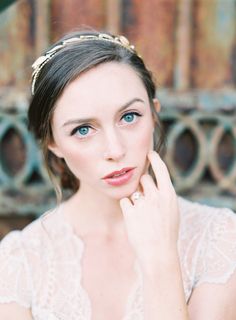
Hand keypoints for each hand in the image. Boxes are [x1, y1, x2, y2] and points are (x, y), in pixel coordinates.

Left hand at [119, 151, 179, 268]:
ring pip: (134, 189)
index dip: (155, 159)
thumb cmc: (166, 232)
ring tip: (142, 213)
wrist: (158, 253)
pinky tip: (134, 219)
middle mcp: (156, 196)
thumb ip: (163, 195)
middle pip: (144, 178)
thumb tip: (154, 182)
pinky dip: (127, 208)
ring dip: (136, 197)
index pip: (161, 169)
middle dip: (143, 185)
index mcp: (169, 195)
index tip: (150, 153)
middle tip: (146, 200)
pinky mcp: (130, 212)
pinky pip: (125, 201)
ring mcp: (142, 204)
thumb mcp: (172, 211)